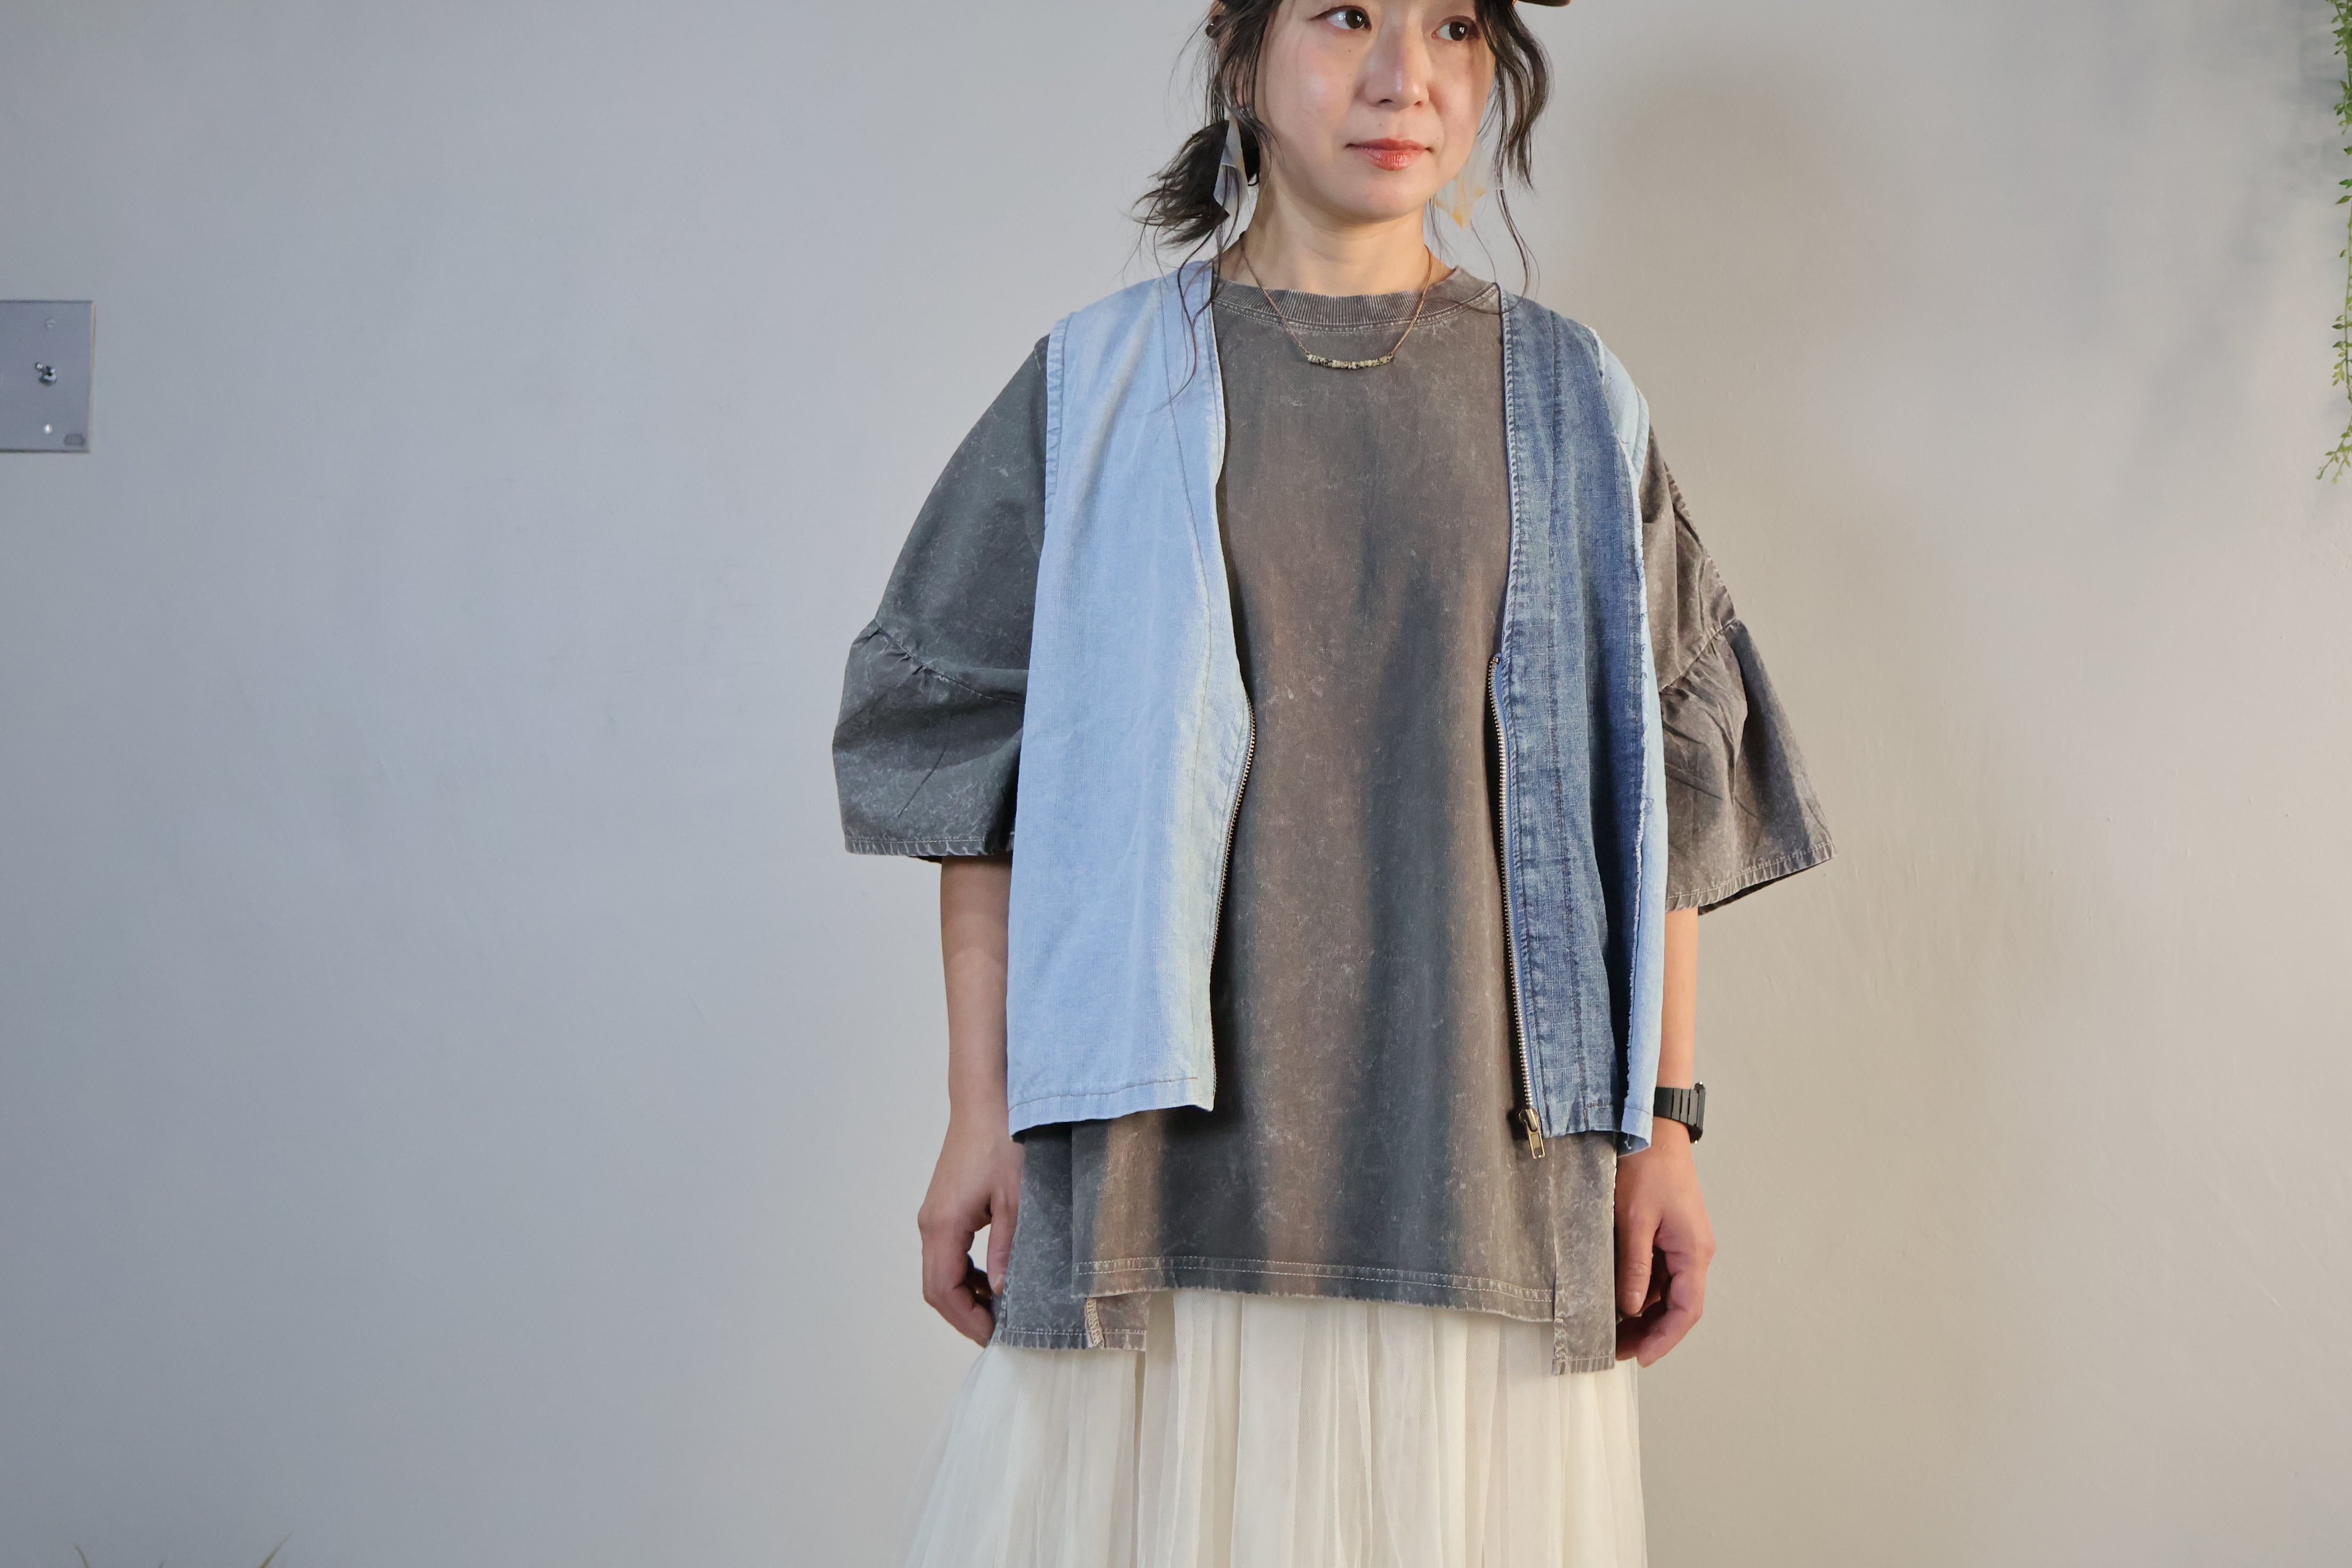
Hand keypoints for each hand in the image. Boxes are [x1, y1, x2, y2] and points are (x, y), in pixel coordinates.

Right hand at [917, 1116, 1024, 1345]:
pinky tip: (994, 1277)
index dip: (967, 1319)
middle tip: (1000, 1329)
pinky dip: (967, 1273)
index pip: (943, 1291)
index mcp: (943, 1226)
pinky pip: (948, 1253)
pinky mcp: (944, 1208)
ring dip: (966, 1294)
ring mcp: (934, 1216)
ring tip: (1002, 1307)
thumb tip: (1004, 1291)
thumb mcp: (1016, 1200)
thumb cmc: (1003, 1142)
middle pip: (936, 1287)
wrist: (987, 1102)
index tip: (995, 1335)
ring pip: (941, 1272)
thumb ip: (1007, 1248)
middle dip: (965, 1313)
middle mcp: (930, 1224)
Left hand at [1614, 1117, 1714, 1365]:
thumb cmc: (1647, 1168)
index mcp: (1694, 1251)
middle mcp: (1694, 1252)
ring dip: (1644, 1314)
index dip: (1665, 1338)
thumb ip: (1634, 1267)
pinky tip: (1618, 1300)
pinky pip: (1659, 1273)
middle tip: (1617, 1350)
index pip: (1687, 1310)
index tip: (1642, 1358)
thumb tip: (1631, 1307)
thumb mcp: (1634, 1221)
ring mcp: (1682, 1244)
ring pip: (1667, 1292)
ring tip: (1612, 1331)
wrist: (1653, 1129)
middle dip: (1650, 1332)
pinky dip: (1641, 1291)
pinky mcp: (1669, 1235)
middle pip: (1678, 1306)